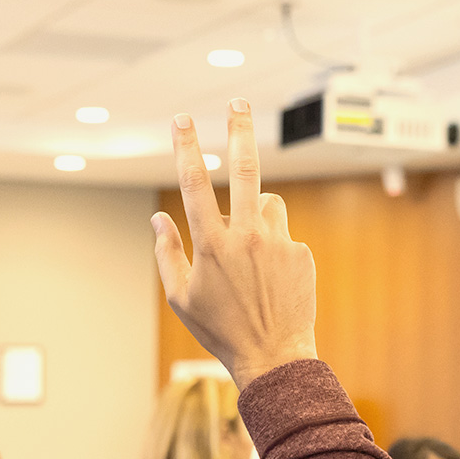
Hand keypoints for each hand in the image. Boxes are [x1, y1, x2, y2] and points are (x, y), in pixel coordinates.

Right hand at [152, 103, 318, 389]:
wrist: (274, 356)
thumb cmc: (220, 330)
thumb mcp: (181, 297)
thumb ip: (167, 252)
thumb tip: (157, 217)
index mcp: (211, 244)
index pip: (194, 182)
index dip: (185, 146)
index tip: (181, 119)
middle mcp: (246, 236)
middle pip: (244, 168)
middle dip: (239, 129)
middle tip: (238, 101)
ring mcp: (278, 242)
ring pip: (267, 203)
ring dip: (256, 213)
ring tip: (251, 253)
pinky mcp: (301, 253)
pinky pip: (284, 235)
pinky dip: (274, 247)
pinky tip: (271, 279)